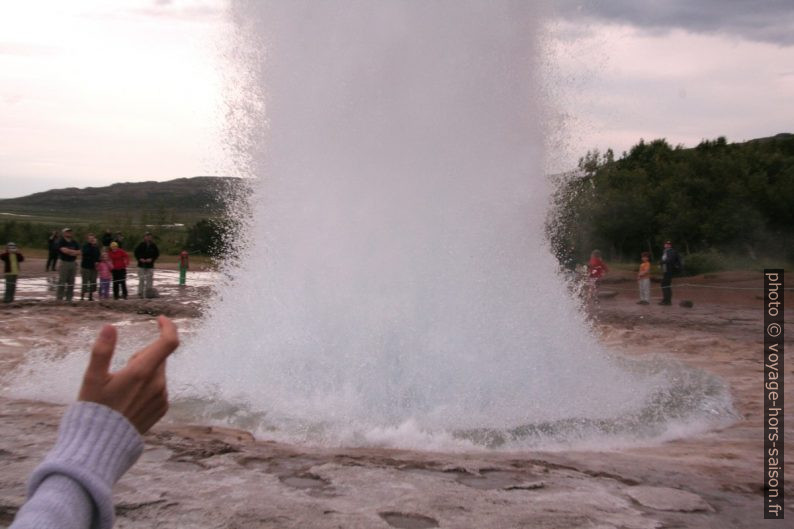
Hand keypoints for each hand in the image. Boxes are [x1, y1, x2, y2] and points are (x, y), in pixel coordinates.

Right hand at [78, 316, 179, 432]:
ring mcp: (162, 397)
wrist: (102, 446)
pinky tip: (129, 400)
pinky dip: (148, 387)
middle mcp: (158, 384)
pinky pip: (159, 389)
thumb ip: (102, 350)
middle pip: (158, 357)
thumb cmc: (94, 410)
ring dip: (145, 372)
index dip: (168, 327)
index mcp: (142, 372)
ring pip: (158, 373)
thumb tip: (109, 327)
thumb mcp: (92, 379)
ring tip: (122, 390)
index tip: (159, 319)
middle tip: (120, 372)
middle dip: (143, 356)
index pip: (169, 342)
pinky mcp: (162, 409)